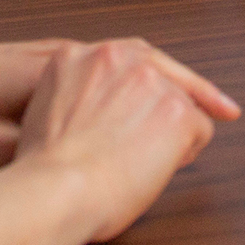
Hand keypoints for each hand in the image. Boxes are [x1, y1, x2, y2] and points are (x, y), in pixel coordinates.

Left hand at [0, 32, 236, 170]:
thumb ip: (35, 149)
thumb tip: (83, 167)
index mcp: (63, 63)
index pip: (146, 66)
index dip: (188, 91)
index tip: (222, 112)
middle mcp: (69, 52)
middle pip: (149, 58)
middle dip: (189, 86)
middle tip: (227, 113)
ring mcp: (59, 56)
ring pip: (130, 61)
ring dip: (164, 84)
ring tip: (196, 115)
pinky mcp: (46, 65)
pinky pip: (108, 68)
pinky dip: (137, 85)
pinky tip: (144, 112)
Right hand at [14, 39, 239, 242]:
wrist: (54, 189)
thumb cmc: (44, 170)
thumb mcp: (47, 110)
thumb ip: (76, 96)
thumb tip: (104, 115)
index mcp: (77, 55)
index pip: (124, 58)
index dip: (144, 81)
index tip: (160, 92)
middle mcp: (116, 57)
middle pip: (159, 74)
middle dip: (161, 107)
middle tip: (163, 138)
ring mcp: (149, 80)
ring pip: (182, 103)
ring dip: (171, 131)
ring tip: (144, 164)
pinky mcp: (177, 110)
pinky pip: (200, 129)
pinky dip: (186, 152)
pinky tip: (160, 169)